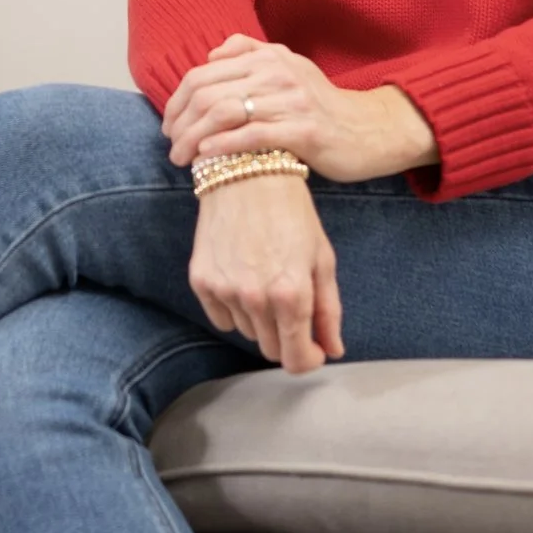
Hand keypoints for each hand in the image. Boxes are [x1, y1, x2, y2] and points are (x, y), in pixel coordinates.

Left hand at [162, 34, 438, 182]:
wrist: (370, 130)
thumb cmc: (320, 105)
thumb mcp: (289, 67)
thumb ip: (251, 53)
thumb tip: (211, 54)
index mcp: (268, 56)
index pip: (204, 73)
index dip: (178, 100)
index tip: (169, 124)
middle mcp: (278, 72)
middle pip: (208, 92)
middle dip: (181, 121)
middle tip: (170, 145)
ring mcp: (292, 101)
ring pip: (225, 113)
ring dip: (194, 138)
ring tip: (180, 158)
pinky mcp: (305, 131)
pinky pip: (253, 135)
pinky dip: (223, 146)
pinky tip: (206, 157)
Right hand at [189, 173, 343, 373]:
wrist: (245, 171)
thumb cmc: (291, 212)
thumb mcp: (322, 258)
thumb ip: (329, 311)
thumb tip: (332, 350)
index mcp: (292, 294)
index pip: (296, 360)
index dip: (308, 360)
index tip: (313, 349)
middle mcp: (255, 298)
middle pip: (271, 349)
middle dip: (286, 336)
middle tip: (291, 304)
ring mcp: (224, 290)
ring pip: (247, 332)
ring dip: (259, 318)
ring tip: (265, 277)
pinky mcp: (200, 280)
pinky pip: (220, 318)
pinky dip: (233, 307)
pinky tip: (242, 275)